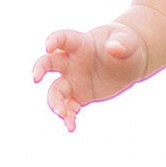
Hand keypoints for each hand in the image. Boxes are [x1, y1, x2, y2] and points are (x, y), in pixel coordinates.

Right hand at [32, 20, 147, 129]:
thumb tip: (114, 48)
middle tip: (36, 79)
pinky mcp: (80, 95)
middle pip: (48, 63)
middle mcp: (71, 62)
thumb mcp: (128, 42)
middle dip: (40, 69)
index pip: (63, 39)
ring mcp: (73, 79)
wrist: (129, 62)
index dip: (53, 41)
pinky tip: (71, 127)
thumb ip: (121, 43)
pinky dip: (68, 118)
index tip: (47, 47)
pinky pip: (69, 107)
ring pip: (56, 91)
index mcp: (81, 44)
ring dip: (55, 103)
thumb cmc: (126, 44)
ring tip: (63, 115)